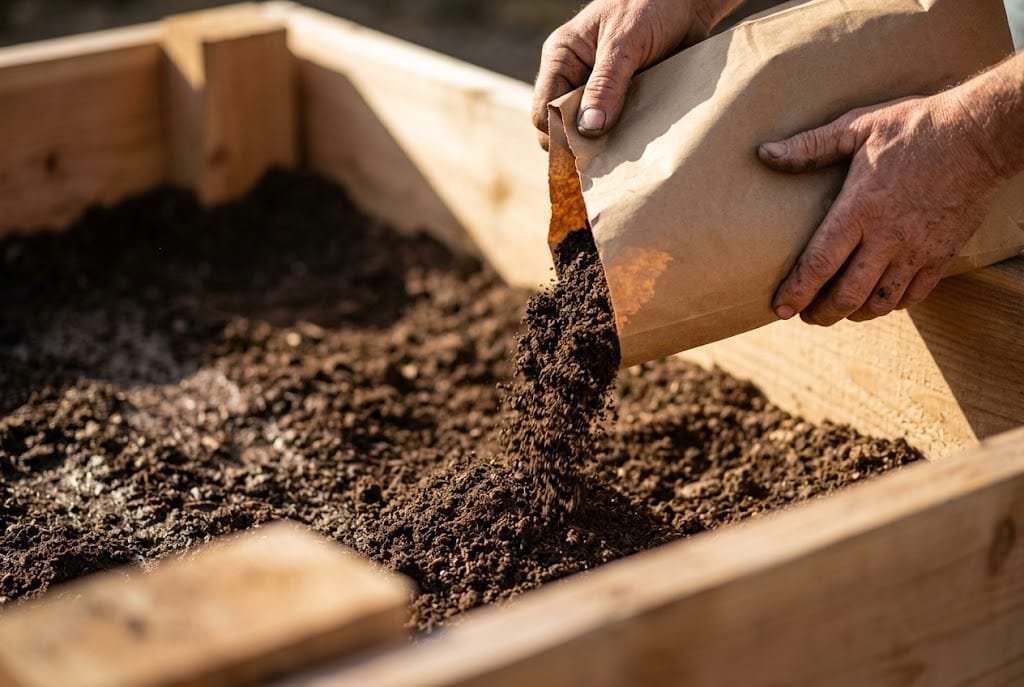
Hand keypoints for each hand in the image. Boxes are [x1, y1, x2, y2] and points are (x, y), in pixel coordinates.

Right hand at [532, 0, 720, 149]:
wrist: (689, 1)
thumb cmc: (650, 5)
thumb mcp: (624, 43)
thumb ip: (606, 85)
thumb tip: (589, 129)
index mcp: (562, 58)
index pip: (543, 111)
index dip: (558, 135)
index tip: (583, 154)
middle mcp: (575, 77)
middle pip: (564, 127)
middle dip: (582, 145)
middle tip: (606, 160)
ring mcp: (599, 90)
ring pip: (591, 132)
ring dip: (607, 144)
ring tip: (624, 153)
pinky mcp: (624, 99)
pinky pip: (618, 128)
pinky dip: (626, 138)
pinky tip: (638, 144)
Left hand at [758, 92, 1002, 325]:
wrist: (979, 134)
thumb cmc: (914, 127)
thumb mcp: (856, 127)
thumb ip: (810, 146)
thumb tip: (765, 153)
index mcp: (860, 209)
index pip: (820, 264)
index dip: (797, 291)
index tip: (780, 308)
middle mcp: (888, 237)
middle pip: (848, 294)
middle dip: (821, 313)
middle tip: (805, 317)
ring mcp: (917, 250)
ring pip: (880, 302)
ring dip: (854, 313)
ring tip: (838, 311)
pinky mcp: (942, 254)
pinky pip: (914, 295)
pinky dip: (890, 304)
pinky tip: (877, 299)